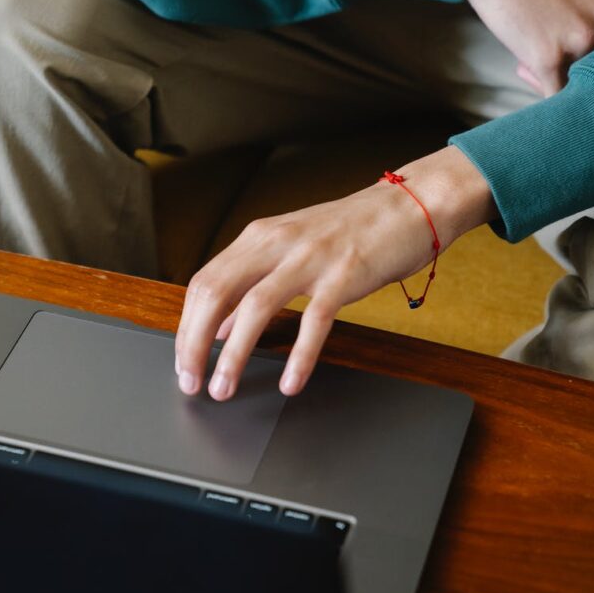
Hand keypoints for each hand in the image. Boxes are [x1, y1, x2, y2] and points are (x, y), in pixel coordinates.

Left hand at [175, 146, 496, 399]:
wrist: (410, 204)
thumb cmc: (352, 230)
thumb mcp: (291, 250)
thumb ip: (253, 283)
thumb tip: (218, 327)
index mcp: (258, 237)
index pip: (204, 283)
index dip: (186, 326)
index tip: (184, 362)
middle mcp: (275, 243)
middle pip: (215, 293)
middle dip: (194, 343)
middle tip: (191, 381)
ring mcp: (309, 258)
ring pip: (254, 308)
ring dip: (233, 355)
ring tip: (224, 388)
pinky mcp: (343, 275)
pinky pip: (314, 321)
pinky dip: (299, 356)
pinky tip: (290, 382)